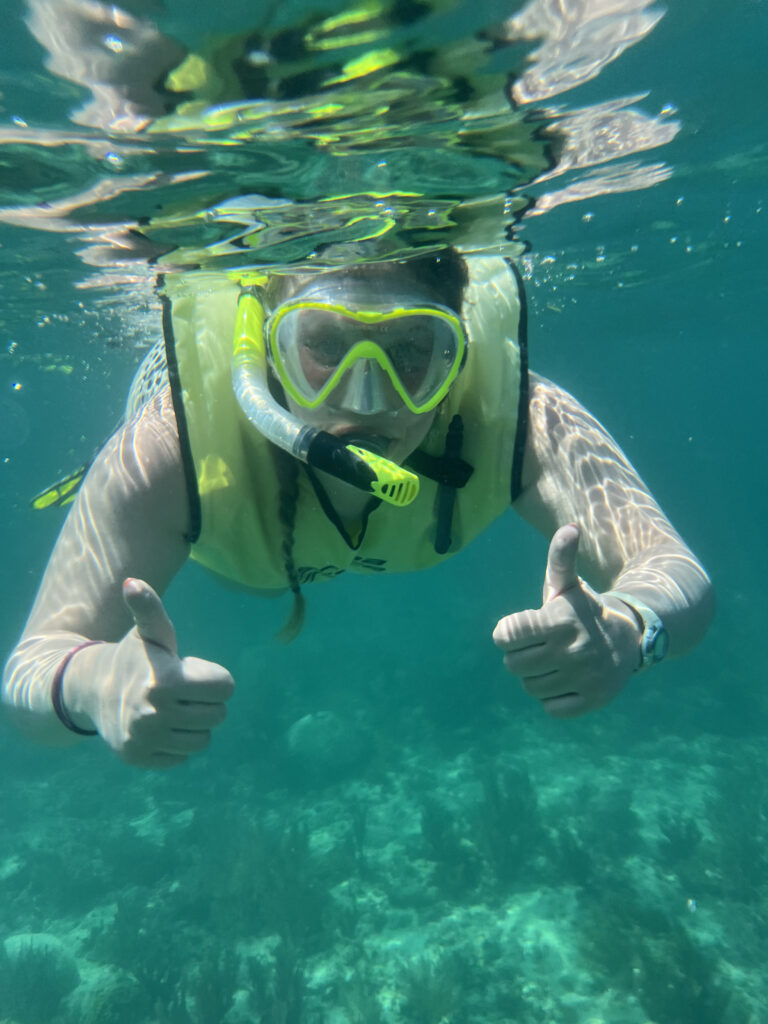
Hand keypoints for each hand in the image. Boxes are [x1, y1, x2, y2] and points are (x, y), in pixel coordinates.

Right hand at [81, 578, 233, 767]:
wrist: (91, 690)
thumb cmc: (134, 657)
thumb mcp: (148, 632)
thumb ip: (149, 608)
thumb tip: (132, 582)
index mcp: (165, 680)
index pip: (226, 687)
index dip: (213, 678)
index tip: (190, 672)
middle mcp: (155, 713)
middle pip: (218, 715)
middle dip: (205, 702)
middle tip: (182, 692)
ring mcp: (146, 738)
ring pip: (202, 741)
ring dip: (193, 726)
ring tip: (173, 710)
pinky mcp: (139, 757)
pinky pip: (181, 758)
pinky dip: (175, 745)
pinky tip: (159, 727)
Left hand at [492, 524, 640, 717]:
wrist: (630, 638)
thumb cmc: (584, 610)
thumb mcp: (569, 585)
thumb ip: (560, 559)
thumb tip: (570, 528)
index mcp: (559, 620)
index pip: (505, 635)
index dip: (508, 633)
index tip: (523, 629)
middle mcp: (572, 650)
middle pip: (512, 665)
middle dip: (522, 656)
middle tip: (542, 646)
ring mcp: (584, 678)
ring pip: (529, 688)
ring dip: (537, 677)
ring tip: (556, 662)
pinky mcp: (593, 701)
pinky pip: (550, 708)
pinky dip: (553, 698)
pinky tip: (567, 681)